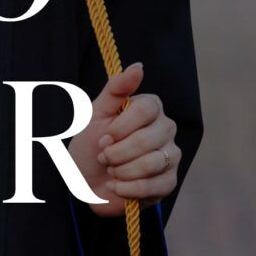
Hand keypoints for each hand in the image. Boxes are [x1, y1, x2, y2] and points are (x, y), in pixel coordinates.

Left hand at [69, 63, 179, 218]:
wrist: (84, 181)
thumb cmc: (91, 144)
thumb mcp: (95, 113)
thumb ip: (116, 89)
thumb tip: (139, 67)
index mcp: (150, 108)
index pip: (147, 109)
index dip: (121, 127)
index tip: (103, 136)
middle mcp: (166, 129)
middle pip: (149, 138)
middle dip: (117, 152)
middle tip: (103, 156)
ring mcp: (171, 156)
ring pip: (152, 163)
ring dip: (120, 170)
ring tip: (111, 170)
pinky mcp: (168, 182)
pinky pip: (152, 186)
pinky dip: (126, 188)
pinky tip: (117, 186)